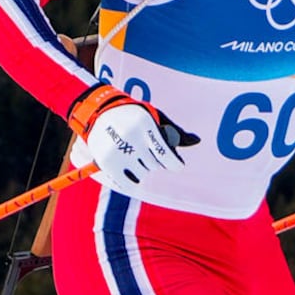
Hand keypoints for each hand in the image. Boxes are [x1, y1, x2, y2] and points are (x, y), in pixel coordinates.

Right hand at [68, 84, 197, 196]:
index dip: (174, 163)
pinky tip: (133, 173)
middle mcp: (130, 138)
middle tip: (149, 154)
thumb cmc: (133, 115)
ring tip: (137, 158)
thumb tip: (196, 141)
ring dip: (143, 169)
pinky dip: (133, 180)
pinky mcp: (106, 162)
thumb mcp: (154, 116)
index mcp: (144, 124)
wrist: (98, 111)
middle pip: (154, 164)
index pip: (165, 153)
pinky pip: (127, 183)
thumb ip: (174, 131)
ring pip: (142, 173)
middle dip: (155, 161)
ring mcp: (117, 151)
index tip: (177, 165)